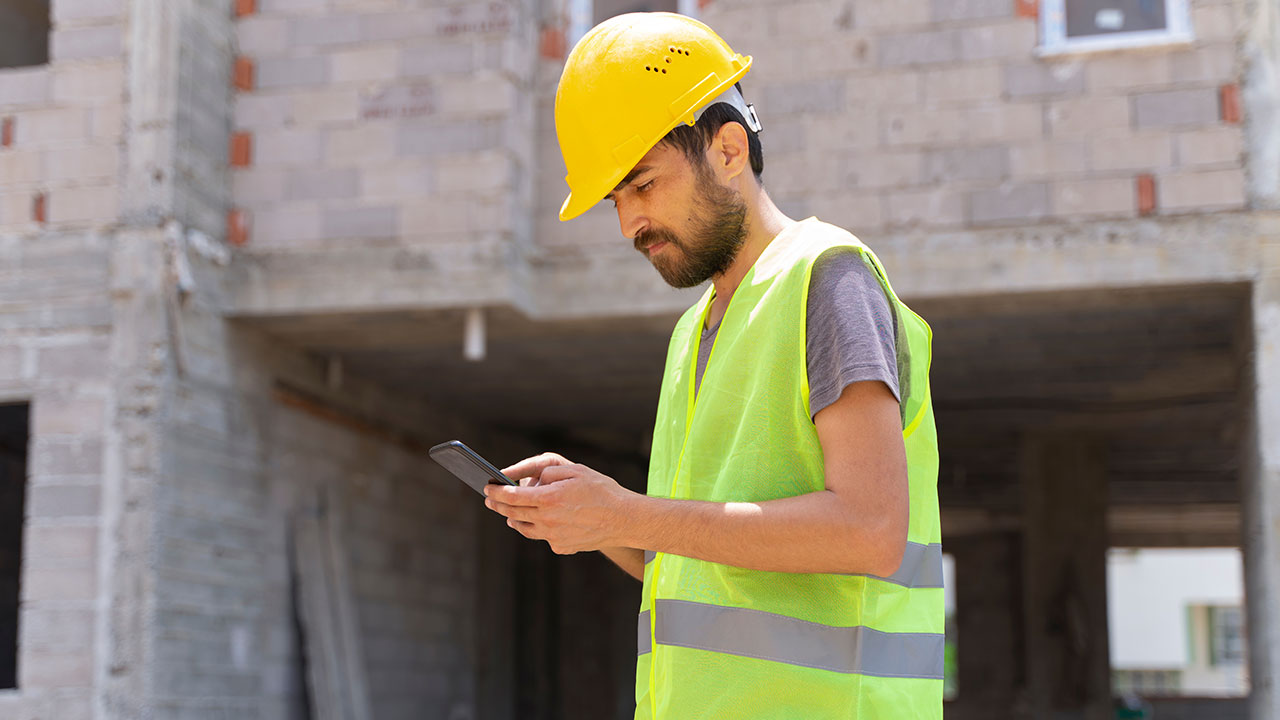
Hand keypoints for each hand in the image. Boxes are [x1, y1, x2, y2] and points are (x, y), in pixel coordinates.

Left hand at [484, 458, 635, 554]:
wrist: (623, 519)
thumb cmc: (601, 490)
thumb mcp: (575, 471)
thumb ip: (548, 473)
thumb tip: (529, 481)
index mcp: (548, 498)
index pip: (511, 496)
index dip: (496, 492)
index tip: (487, 488)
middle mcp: (547, 520)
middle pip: (513, 513)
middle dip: (498, 505)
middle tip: (491, 499)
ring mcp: (553, 536)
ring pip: (524, 528)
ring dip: (514, 518)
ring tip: (511, 512)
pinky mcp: (561, 547)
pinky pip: (542, 537)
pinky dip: (538, 528)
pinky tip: (542, 521)